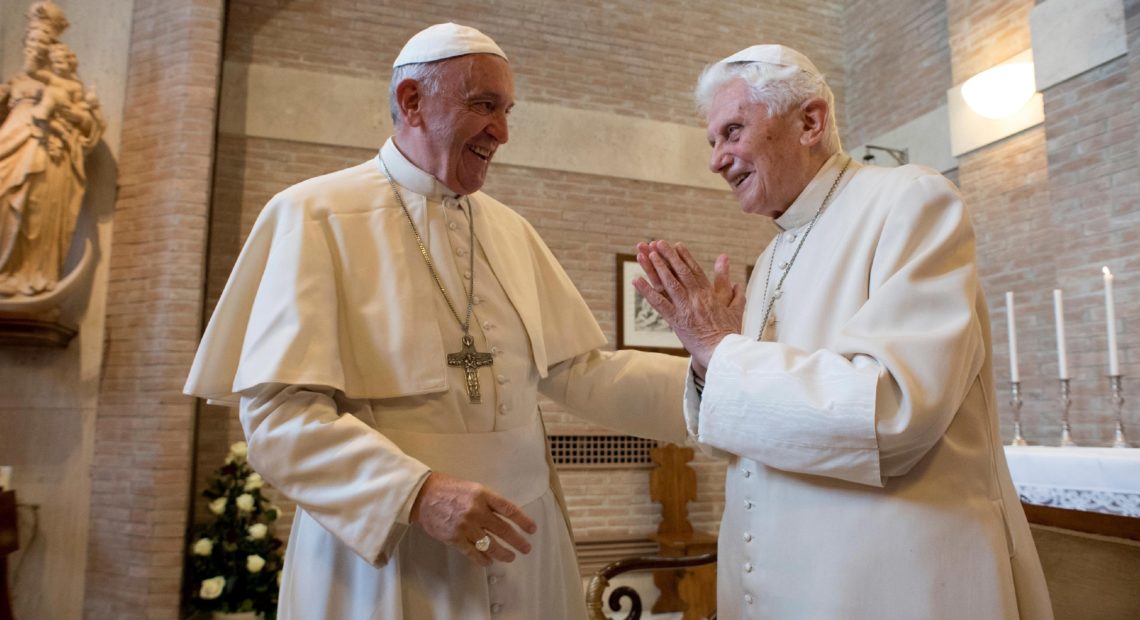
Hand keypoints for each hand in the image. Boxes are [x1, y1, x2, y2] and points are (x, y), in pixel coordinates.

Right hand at [410, 471, 536, 565]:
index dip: (522, 520)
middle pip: (503, 529)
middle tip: (526, 548)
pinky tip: (489, 561)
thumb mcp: (472, 488)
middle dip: (517, 541)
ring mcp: (466, 526)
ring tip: (510, 557)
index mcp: (483, 495)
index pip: (509, 509)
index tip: (531, 529)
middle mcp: (476, 511)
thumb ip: (488, 500)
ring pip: (490, 544)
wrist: (423, 496)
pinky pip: (473, 552)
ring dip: (503, 553)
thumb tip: (504, 515)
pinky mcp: (455, 538)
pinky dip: (482, 559)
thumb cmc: (448, 489)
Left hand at [632, 240, 744, 372]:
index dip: (685, 256)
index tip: (677, 245)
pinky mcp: (676, 321)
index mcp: (709, 294)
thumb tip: (729, 268)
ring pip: (668, 283)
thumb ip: (729, 284)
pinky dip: (646, 291)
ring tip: (646, 254)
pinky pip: (659, 303)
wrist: (724, 352)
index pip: (695, 270)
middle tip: (658, 243)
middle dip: (668, 256)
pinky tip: (636, 280)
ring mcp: (685, 308)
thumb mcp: (734, 305)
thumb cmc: (729, 332)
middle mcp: (695, 297)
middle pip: (680, 272)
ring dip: (656, 267)